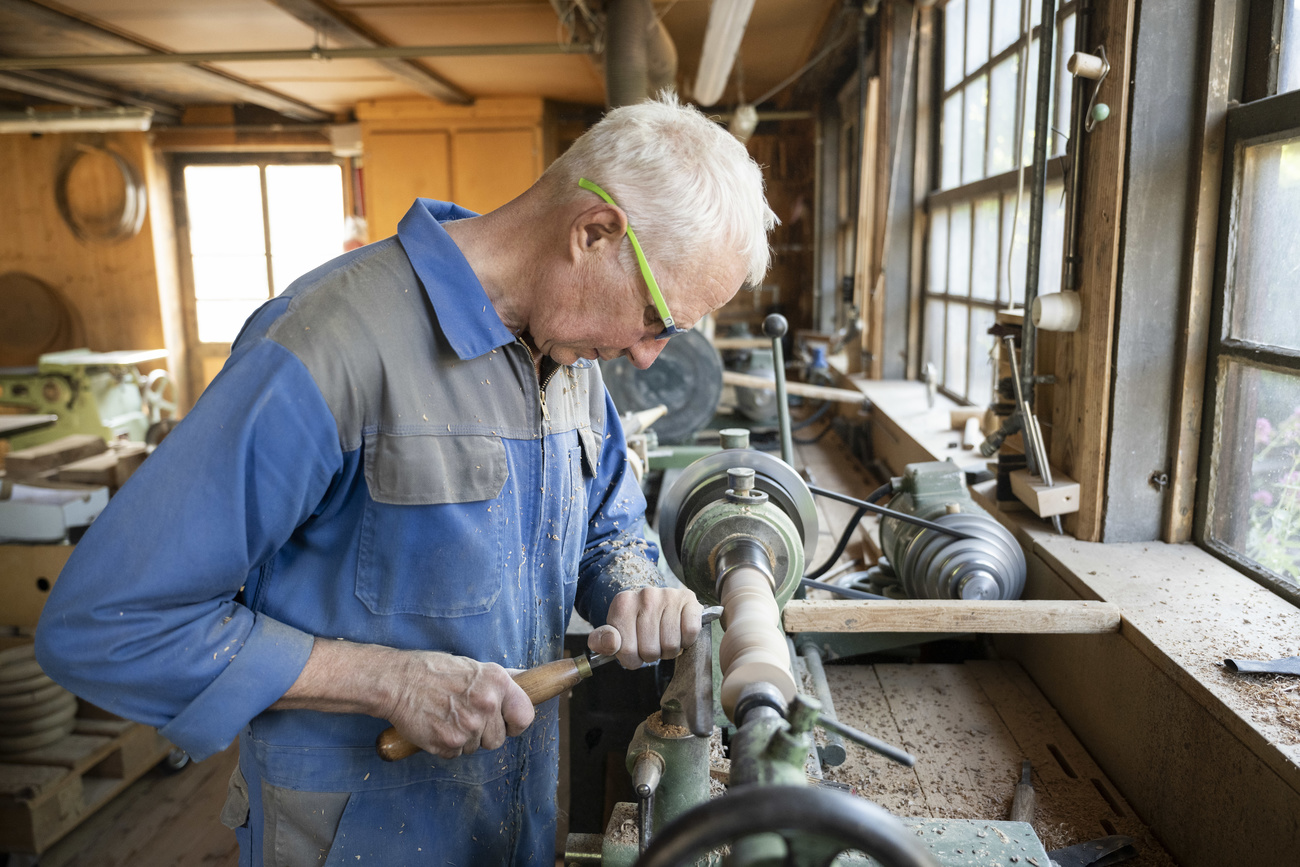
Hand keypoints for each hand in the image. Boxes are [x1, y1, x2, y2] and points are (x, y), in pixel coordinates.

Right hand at [387, 651, 533, 758]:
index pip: (525, 716)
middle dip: (484, 732)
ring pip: (476, 748)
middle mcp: (486, 704)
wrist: (397, 681)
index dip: (515, 723)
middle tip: (464, 714)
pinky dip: (447, 744)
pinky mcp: (448, 743)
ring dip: (464, 738)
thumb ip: (498, 682)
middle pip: (498, 739)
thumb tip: (525, 682)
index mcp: (497, 682)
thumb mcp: (473, 666)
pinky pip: (456, 754)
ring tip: (448, 716)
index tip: (507, 723)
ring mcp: (468, 726)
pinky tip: (437, 724)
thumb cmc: (433, 670)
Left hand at [588, 587, 702, 668]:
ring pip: (671, 645)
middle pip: (650, 650)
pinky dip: (686, 640)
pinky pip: (690, 632)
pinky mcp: (688, 599)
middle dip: (651, 655)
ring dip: (669, 650)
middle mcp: (646, 595)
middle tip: (651, 643)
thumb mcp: (614, 631)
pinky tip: (678, 632)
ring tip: (664, 638)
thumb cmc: (634, 622)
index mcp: (622, 604)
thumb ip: (602, 640)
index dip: (631, 659)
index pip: (626, 650)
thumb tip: (611, 643)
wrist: (656, 601)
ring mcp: (668, 595)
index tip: (633, 650)